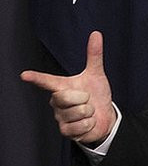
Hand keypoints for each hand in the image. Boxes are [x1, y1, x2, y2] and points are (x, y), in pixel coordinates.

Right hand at [21, 31, 114, 145]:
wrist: (104, 116)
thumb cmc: (96, 95)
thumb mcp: (96, 75)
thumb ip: (94, 55)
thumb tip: (96, 34)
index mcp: (61, 86)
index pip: (47, 81)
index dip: (36, 78)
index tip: (25, 75)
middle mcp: (57, 102)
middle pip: (65, 97)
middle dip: (83, 99)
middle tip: (88, 100)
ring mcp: (60, 117)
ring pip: (77, 112)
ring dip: (89, 112)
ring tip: (89, 112)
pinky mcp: (66, 131)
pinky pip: (81, 126)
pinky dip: (90, 124)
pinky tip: (88, 123)